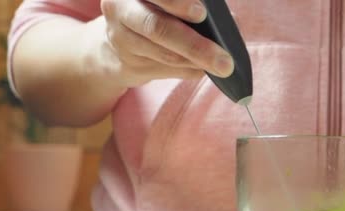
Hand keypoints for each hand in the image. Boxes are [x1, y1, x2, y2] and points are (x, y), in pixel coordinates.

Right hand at [98, 0, 234, 87]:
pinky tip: (205, 69)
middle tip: (223, 59)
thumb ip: (190, 6)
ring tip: (222, 66)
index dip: (178, 3)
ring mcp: (120, 38)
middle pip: (157, 27)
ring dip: (197, 62)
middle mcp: (120, 8)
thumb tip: (230, 20)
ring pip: (164, 53)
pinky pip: (166, 69)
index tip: (201, 13)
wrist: (115, 44)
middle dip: (194, 44)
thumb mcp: (163, 3)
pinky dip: (190, 69)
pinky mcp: (127, 63)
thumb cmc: (153, 12)